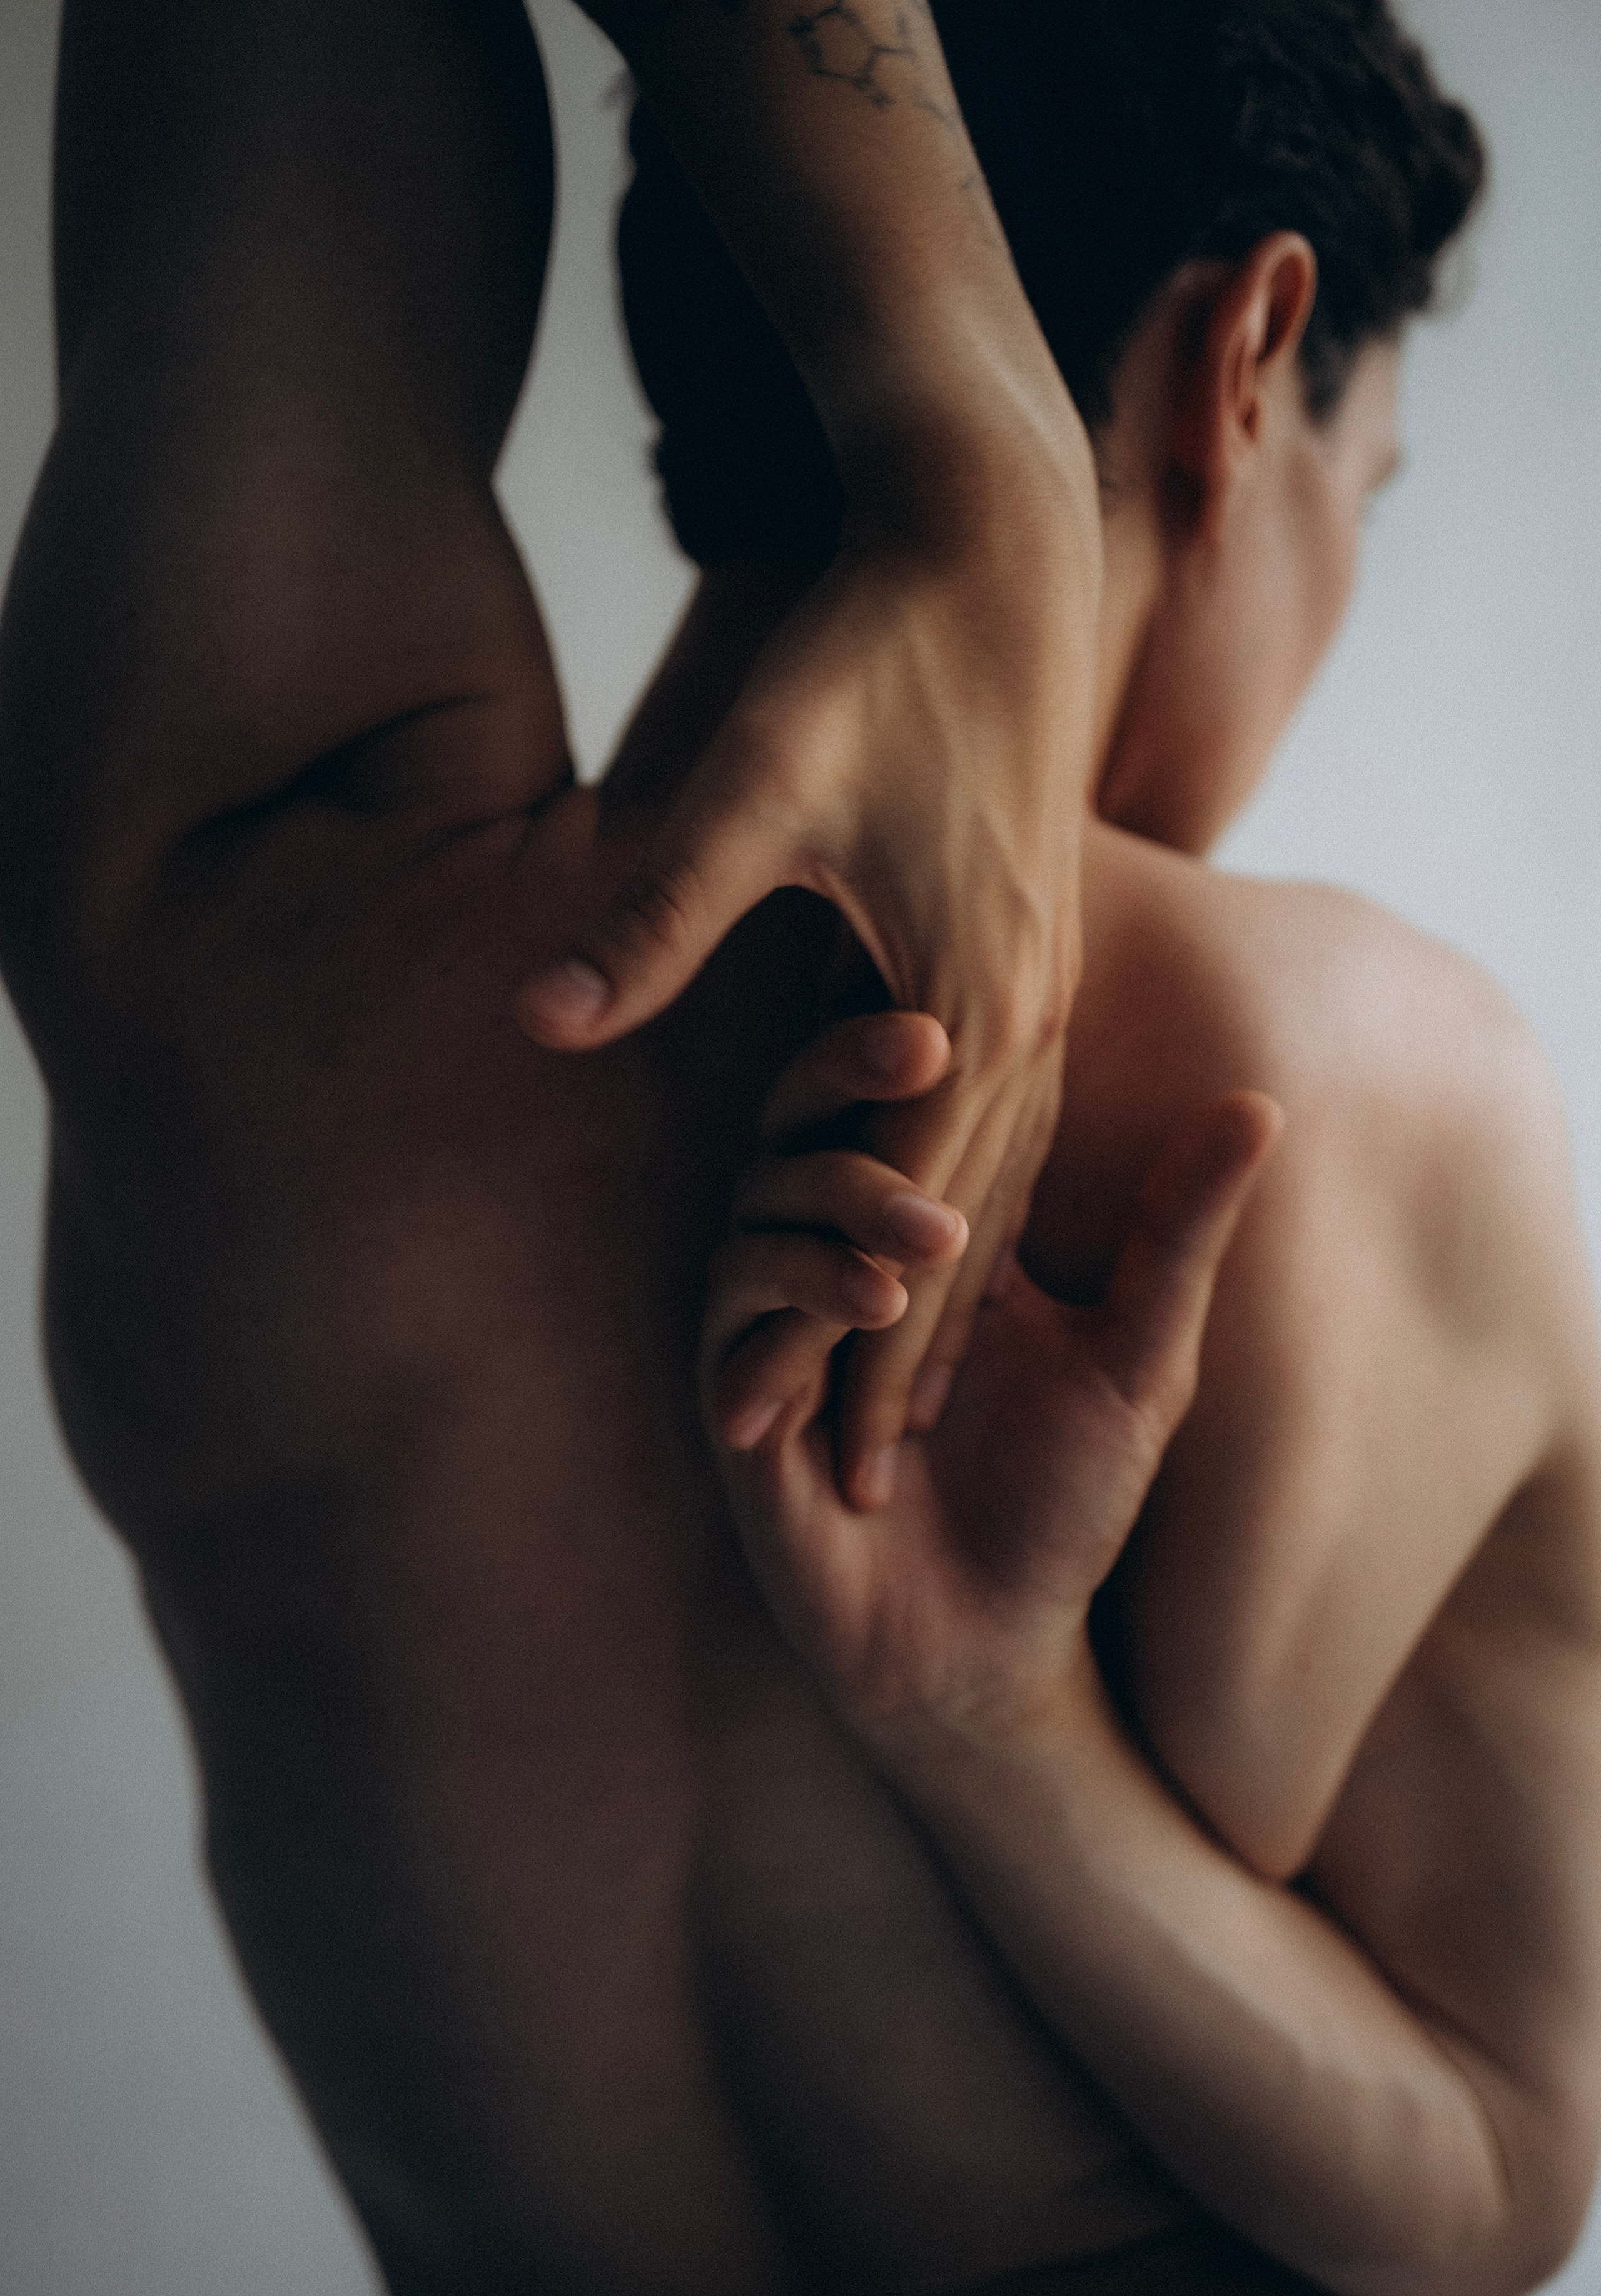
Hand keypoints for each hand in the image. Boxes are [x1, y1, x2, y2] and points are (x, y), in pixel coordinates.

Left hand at [518, 420, 1099, 1501]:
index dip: (847, 1341)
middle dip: (910, 1357)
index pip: (903, 1218)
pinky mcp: (1032, 947)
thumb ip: (655, 919)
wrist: (990, 542)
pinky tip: (948, 1238)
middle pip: (963, 1228)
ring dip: (955, 1293)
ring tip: (910, 1398)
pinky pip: (1017, 1117)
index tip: (801, 1451)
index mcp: (964, 999)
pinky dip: (981, 1201)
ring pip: (1003, 1184)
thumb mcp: (751, 786)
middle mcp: (1024, 1011)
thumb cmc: (867, 658)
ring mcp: (1043, 981)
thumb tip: (541, 1023)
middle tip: (865, 1485)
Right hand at [702, 1031, 1279, 1742]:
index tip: (976, 988)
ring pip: (763, 1202)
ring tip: (935, 1237)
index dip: (917, 1031)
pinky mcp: (739, 1397)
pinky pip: (738, 1306)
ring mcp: (777, 1324)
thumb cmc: (1065, 1502)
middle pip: (798, 1115)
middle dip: (850, 1069)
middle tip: (928, 1044)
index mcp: (918, 1226)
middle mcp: (831, 1255)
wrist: (989, 1647)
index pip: (890, 1093)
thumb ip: (1182, 1234)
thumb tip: (1261, 1102)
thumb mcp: (1145, 1359)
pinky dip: (800, 1290)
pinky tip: (874, 1306)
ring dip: (844, 1198)